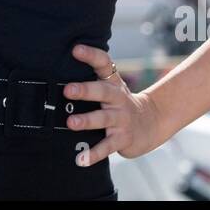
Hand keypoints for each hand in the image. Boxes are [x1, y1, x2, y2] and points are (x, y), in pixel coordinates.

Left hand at [62, 43, 166, 165]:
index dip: (91, 55)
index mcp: (113, 83)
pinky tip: (80, 160)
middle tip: (68, 90)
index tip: (75, 50)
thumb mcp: (111, 87)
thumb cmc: (120, 102)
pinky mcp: (123, 138)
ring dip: (87, 120)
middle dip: (85, 90)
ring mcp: (121, 119)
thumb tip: (58, 68)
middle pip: (103, 91)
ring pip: (104, 118)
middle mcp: (118, 98)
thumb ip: (92, 78)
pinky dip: (94, 154)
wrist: (151, 122)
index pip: (104, 64)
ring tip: (71, 122)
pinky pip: (107, 146)